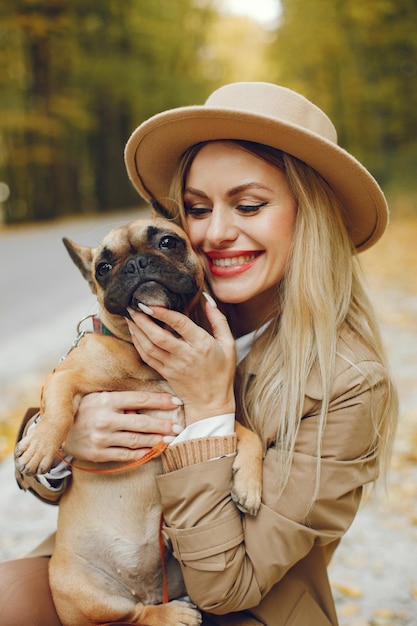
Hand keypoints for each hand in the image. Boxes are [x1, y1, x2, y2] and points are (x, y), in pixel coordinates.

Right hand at [62, 390, 182, 462]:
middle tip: (178, 427)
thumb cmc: (85, 411)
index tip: (176, 402)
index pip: (140, 399)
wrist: (59, 431)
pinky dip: (142, 454)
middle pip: (142, 422)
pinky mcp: (99, 454)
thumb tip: (148, 405)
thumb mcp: (100, 398)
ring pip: (136, 440)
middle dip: (163, 425)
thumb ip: (122, 401)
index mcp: (106, 400)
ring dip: (156, 440)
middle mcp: (104, 419)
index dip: (160, 401)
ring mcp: (101, 438)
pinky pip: (126, 455)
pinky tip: (153, 451)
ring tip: (171, 439)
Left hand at [126, 300, 235, 425]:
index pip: (179, 324)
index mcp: (201, 344)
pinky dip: (137, 343)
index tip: (149, 302)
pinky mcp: (164, 372)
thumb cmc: (221, 371)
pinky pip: (147, 356)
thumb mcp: (228, 344)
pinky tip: (134, 332)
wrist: (211, 402)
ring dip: (136, 330)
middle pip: (158, 336)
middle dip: (142, 319)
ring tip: (129, 315)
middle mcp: (184, 355)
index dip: (162, 312)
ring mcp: (172, 365)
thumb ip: (218, 320)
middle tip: (132, 305)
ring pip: (148, 346)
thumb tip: (207, 299)